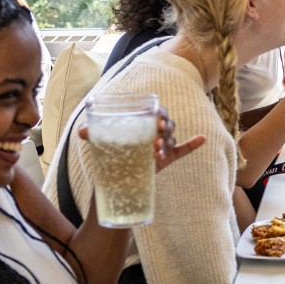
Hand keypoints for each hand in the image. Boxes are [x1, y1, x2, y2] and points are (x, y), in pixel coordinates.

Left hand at [77, 108, 205, 173]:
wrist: (117, 172)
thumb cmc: (111, 148)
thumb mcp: (100, 140)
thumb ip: (92, 134)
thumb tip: (82, 132)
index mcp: (144, 119)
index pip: (157, 112)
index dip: (159, 115)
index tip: (156, 122)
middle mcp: (156, 129)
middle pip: (168, 124)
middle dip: (164, 130)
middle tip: (155, 139)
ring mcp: (162, 144)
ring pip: (171, 139)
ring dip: (167, 144)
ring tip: (156, 152)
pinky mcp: (167, 157)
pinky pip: (182, 150)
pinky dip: (192, 144)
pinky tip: (202, 139)